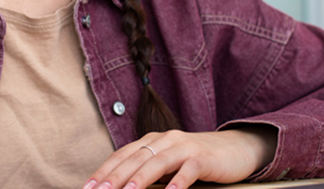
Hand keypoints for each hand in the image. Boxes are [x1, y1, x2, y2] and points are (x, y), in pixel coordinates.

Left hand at [83, 126, 277, 188]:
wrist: (236, 149)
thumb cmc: (196, 160)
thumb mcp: (168, 164)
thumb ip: (148, 171)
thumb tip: (123, 187)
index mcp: (152, 140)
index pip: (122, 155)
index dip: (104, 171)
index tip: (88, 188)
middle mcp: (165, 139)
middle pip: (135, 158)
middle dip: (114, 177)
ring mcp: (184, 146)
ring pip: (158, 162)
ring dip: (140, 179)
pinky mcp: (203, 157)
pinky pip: (189, 169)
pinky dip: (178, 181)